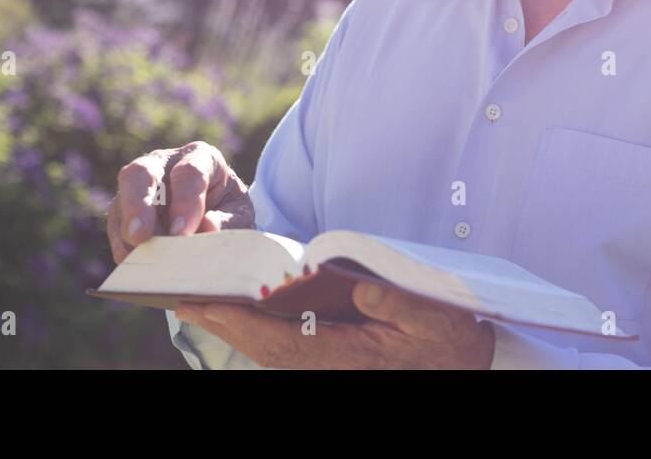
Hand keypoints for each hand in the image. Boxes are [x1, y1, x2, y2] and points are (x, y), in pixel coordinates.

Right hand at [106, 141, 254, 262]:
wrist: (215, 214)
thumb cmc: (228, 210)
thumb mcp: (239, 215)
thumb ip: (228, 222)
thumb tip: (207, 228)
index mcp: (201, 158)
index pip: (189, 172)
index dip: (185, 203)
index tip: (182, 234)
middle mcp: (165, 163)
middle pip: (141, 172)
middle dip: (138, 205)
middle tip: (141, 238)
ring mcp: (141, 184)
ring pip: (122, 199)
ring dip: (129, 232)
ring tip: (141, 259)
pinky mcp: (124, 208)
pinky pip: (116, 225)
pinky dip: (123, 246)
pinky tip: (134, 263)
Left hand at [176, 280, 495, 368]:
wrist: (468, 367)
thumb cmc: (452, 340)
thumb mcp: (434, 316)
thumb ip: (395, 300)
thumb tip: (354, 285)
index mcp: (348, 356)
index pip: (280, 341)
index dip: (240, 322)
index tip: (204, 302)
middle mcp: (331, 365)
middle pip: (264, 348)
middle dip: (223, 323)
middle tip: (182, 298)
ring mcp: (332, 365)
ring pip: (271, 349)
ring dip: (236, 326)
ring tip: (202, 300)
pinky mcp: (336, 358)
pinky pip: (287, 346)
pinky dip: (260, 330)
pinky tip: (245, 312)